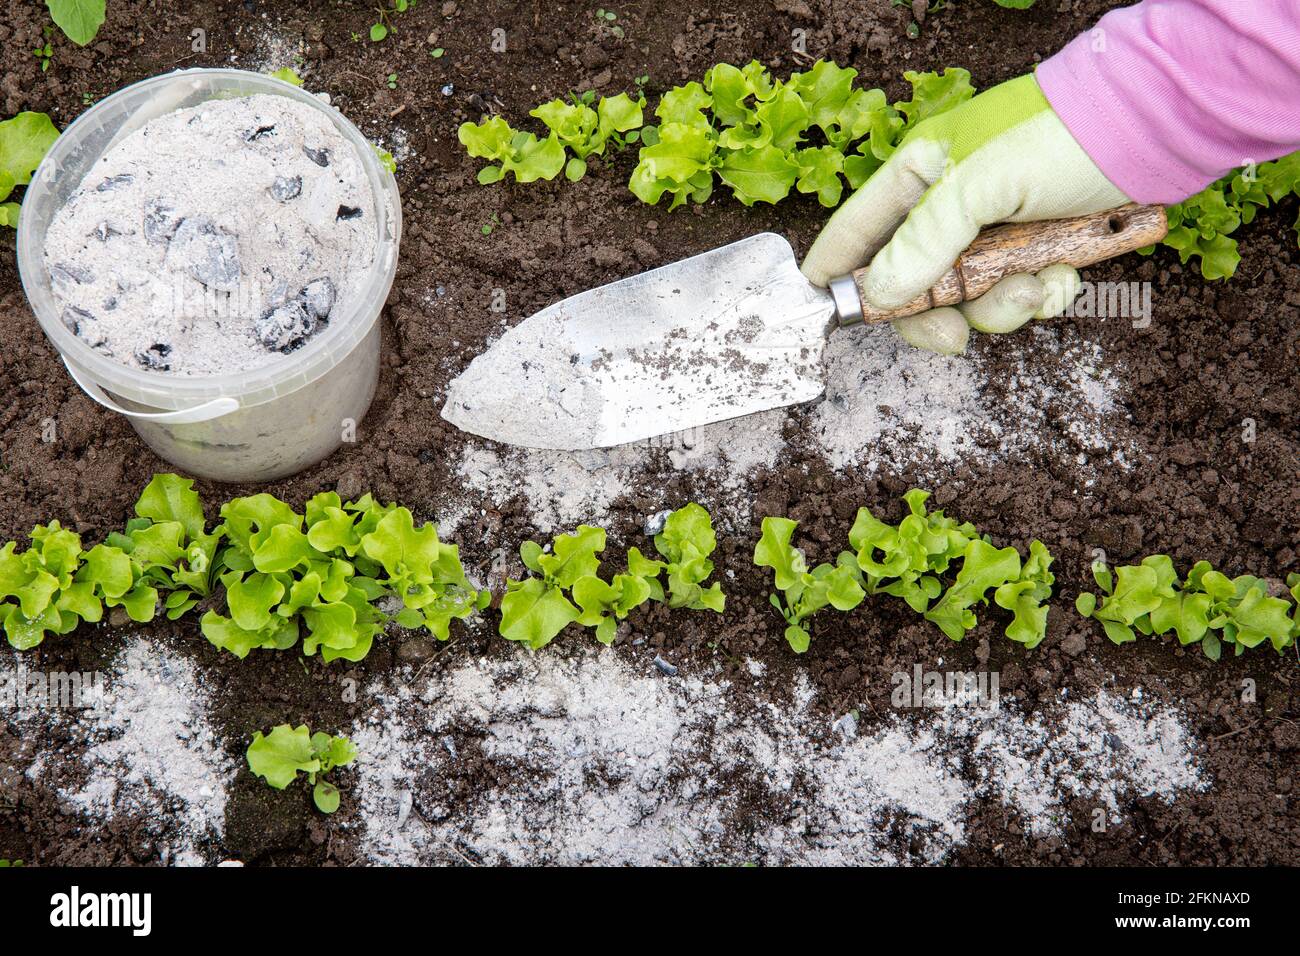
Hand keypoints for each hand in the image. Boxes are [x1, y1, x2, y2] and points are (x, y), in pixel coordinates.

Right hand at [801, 74, 1129, 353]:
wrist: (1155, 130)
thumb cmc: (1061, 135)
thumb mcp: (980, 185)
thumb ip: (924, 242)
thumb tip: (880, 293)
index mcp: (917, 175)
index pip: (856, 232)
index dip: (837, 274)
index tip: (827, 315)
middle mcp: (947, 206)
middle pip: (911, 284)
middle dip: (937, 312)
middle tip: (954, 335)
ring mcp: (990, 232)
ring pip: (968, 299)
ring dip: (1002, 305)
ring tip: (1038, 285)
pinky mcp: (1033, 250)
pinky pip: (1016, 296)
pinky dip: (1040, 296)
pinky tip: (1064, 275)